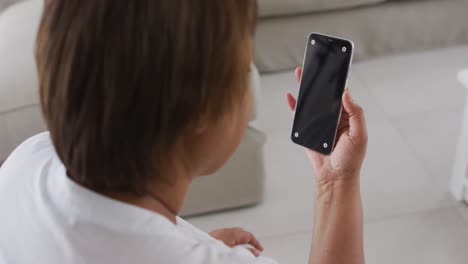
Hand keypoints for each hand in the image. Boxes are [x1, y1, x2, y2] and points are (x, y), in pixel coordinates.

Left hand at [209, 227, 263, 256]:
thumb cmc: (214, 248)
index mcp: (233, 234)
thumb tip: (255, 252)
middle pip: (242, 233)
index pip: (249, 236)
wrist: (199, 247)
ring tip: (245, 248)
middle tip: (255, 248)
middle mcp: (227, 231)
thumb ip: (246, 252)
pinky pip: (228, 234)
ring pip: (235, 233)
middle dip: (249, 240)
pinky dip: (234, 239)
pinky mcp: (214, 235)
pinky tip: (232, 246)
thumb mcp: (234, 252)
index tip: (260, 249)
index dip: (256, 243)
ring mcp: (220, 232)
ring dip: (241, 239)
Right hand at [287, 67, 367, 183]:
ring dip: (306, 89)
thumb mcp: (359, 136)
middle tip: (314, 66)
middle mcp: (333, 117)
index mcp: (347, 116)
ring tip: (301, 74)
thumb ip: (355, 114)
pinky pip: (300, 116)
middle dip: (319, 80)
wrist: (334, 178)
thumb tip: (346, 94)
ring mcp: (320, 123)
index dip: (337, 81)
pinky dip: (295, 106)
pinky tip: (291, 97)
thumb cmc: (350, 160)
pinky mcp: (308, 130)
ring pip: (312, 102)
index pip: (342, 94)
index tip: (333, 67)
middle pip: (324, 95)